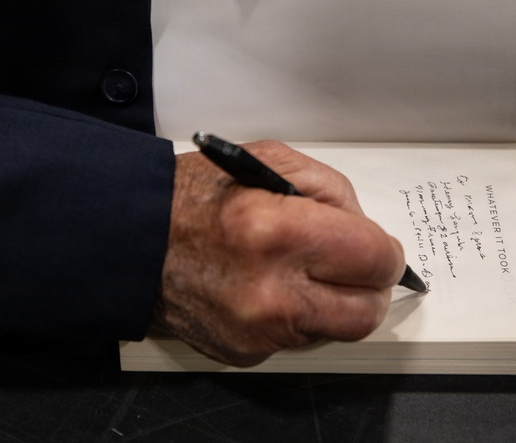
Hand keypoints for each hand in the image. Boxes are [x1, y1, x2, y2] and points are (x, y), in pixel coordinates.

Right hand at [153, 141, 403, 366]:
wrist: (130, 241)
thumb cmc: (191, 199)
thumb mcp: (267, 161)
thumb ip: (330, 191)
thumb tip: (367, 229)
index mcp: (276, 232)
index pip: (373, 259)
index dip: (385, 253)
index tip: (381, 250)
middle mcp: (268, 292)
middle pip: (365, 311)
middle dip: (370, 285)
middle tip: (355, 265)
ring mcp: (256, 332)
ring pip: (336, 330)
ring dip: (332, 301)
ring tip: (302, 269)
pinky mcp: (245, 354)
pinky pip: (298, 339)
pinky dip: (296, 315)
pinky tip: (270, 286)